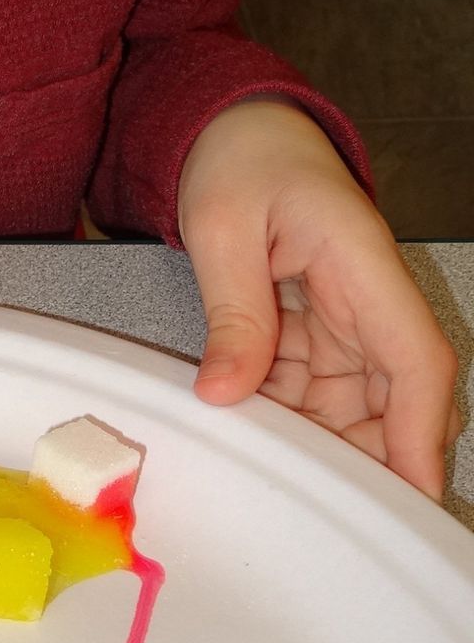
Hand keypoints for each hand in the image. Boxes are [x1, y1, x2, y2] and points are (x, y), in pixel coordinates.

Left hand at [178, 98, 460, 499]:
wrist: (235, 129)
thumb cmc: (240, 158)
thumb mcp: (222, 227)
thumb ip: (233, 309)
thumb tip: (226, 392)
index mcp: (365, 265)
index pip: (417, 359)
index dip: (419, 431)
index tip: (412, 491)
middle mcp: (370, 301)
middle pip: (396, 401)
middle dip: (366, 458)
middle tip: (319, 512)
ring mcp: (349, 321)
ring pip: (355, 407)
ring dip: (317, 442)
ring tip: (270, 479)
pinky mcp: (320, 332)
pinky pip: (315, 393)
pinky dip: (286, 418)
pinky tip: (251, 436)